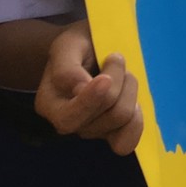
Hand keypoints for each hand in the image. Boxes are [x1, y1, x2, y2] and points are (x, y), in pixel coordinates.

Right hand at [34, 20, 143, 155]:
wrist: (89, 47)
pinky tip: (134, 101)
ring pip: (121, 119)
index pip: (70, 116)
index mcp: (48, 103)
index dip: (91, 100)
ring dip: (129, 90)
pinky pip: (126, 141)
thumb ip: (67, 68)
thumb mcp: (67, 45)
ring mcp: (90, 130)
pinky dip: (136, 122)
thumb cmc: (77, 45)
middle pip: (107, 115)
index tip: (105, 78)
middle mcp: (66, 122)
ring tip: (123, 73)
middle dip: (119, 84)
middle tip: (115, 58)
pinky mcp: (110, 132)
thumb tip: (80, 89)